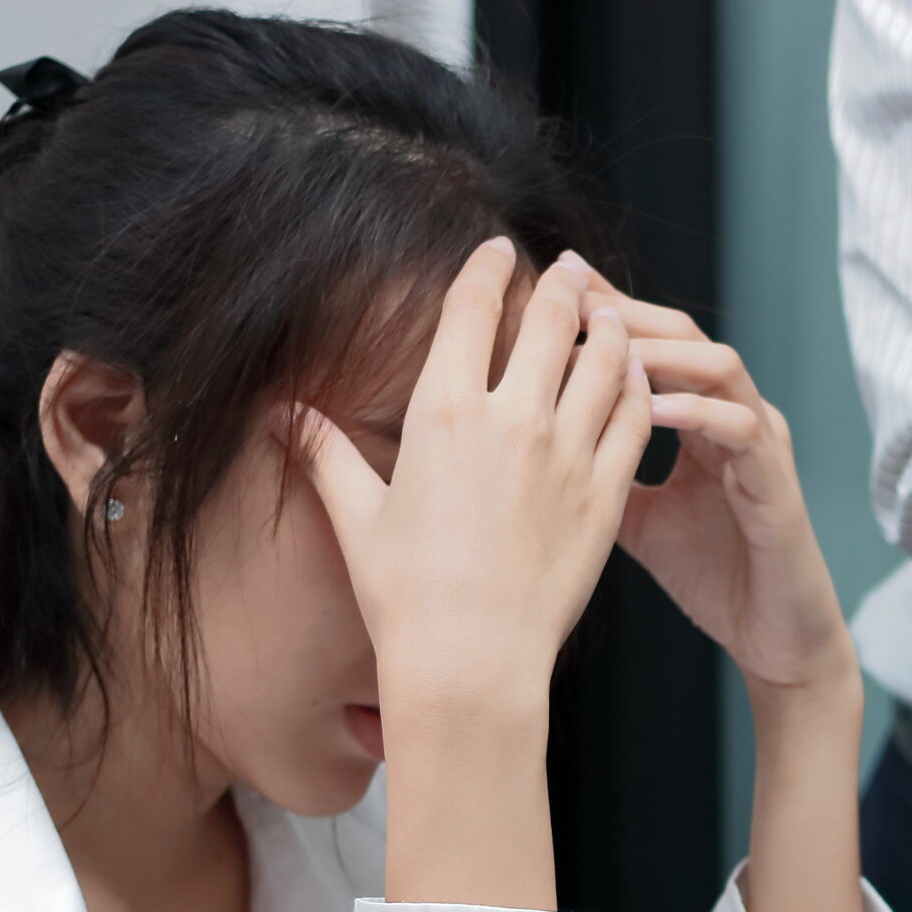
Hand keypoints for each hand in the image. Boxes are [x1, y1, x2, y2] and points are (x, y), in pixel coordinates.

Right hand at [296, 239, 651, 709]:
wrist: (471, 662)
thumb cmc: (406, 596)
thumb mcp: (356, 517)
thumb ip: (322, 452)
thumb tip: (276, 412)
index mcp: (442, 412)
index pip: (470, 308)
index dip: (487, 268)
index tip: (499, 249)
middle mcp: (510, 420)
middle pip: (548, 320)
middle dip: (560, 284)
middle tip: (568, 268)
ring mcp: (566, 456)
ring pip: (602, 360)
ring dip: (607, 326)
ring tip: (608, 311)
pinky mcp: (605, 494)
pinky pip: (633, 418)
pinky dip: (636, 387)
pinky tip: (634, 377)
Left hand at [578, 269, 854, 696]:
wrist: (772, 637)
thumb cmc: (712, 577)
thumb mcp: (633, 518)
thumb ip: (595, 474)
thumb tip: (526, 448)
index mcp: (699, 420)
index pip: (652, 343)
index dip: (605, 311)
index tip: (548, 287)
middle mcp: (735, 416)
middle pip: (684, 332)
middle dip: (627, 310)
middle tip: (571, 294)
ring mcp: (761, 444)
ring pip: (718, 365)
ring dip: (662, 351)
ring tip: (607, 345)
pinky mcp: (777, 482)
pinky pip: (741, 428)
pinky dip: (697, 411)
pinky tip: (651, 409)